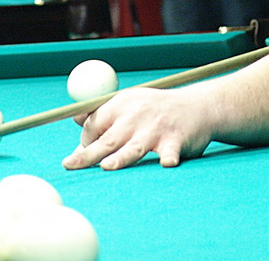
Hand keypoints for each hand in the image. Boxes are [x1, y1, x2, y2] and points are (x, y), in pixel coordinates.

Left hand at [62, 87, 211, 170]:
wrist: (198, 106)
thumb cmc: (158, 109)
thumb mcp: (131, 103)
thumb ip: (105, 112)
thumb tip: (75, 119)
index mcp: (123, 103)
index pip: (95, 124)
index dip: (85, 141)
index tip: (85, 153)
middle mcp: (138, 115)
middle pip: (107, 138)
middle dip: (88, 153)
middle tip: (70, 164)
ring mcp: (157, 129)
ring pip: (134, 147)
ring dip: (121, 157)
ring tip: (108, 166)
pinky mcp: (176, 140)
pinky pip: (170, 152)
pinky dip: (169, 158)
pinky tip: (167, 163)